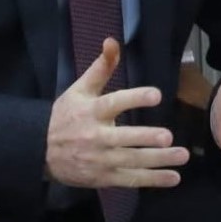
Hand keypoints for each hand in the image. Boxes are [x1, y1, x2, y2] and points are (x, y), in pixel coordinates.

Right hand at [46, 39, 188, 188]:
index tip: (157, 95)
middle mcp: (95, 136)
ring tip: (182, 155)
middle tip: (168, 136)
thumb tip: (112, 41)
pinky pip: (130, 179)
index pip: (114, 103)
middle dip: (146, 138)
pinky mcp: (102, 177)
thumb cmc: (65, 116)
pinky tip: (173, 178)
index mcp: (91, 111)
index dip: (135, 98)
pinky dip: (152, 180)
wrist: (38, 151)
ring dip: (158, 160)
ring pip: (131, 161)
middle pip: (124, 138)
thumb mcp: (79, 89)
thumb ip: (101, 68)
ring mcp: (99, 159)